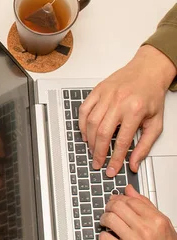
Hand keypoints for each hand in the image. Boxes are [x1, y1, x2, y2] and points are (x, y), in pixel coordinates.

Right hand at [79, 46, 175, 176]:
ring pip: (91, 122)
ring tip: (93, 150)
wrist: (148, 70)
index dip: (115, 159)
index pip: (122, 142)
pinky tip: (86, 133)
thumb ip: (145, 145)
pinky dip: (83, 124)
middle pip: (103, 133)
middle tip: (97, 162)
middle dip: (98, 152)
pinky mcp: (98, 90)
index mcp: (135, 110)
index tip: (111, 169)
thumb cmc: (151, 94)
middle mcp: (119, 101)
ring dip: (90, 140)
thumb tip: (134, 163)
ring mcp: (106, 95)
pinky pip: (84, 109)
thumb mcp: (156, 122)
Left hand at [99, 185, 176, 239]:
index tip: (116, 201)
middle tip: (108, 211)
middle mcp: (146, 229)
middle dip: (109, 207)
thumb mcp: (163, 226)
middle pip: (117, 206)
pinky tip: (108, 238)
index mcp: (156, 220)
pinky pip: (105, 238)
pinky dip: (103, 236)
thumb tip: (130, 191)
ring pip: (109, 219)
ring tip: (106, 224)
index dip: (119, 199)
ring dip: (104, 220)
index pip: (131, 200)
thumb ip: (146, 206)